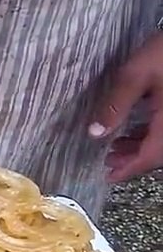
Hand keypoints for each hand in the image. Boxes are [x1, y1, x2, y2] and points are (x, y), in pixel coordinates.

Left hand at [91, 33, 162, 182]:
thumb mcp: (136, 74)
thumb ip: (115, 105)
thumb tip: (95, 134)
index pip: (150, 156)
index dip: (129, 169)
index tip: (109, 176)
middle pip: (160, 153)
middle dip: (134, 159)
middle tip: (109, 160)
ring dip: (144, 147)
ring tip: (118, 145)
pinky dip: (155, 134)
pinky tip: (140, 128)